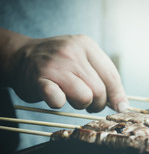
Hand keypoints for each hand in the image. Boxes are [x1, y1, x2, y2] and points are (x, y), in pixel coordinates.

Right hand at [11, 34, 128, 111]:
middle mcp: (72, 53)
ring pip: (84, 97)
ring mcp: (55, 65)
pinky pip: (59, 101)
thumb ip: (102, 77)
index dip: (118, 95)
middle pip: (99, 90)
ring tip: (72, 97)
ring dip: (80, 104)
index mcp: (87, 46)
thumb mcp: (83, 59)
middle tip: (89, 102)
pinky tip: (56, 96)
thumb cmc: (59, 63)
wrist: (22, 56)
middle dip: (97, 103)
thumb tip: (121, 104)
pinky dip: (59, 103)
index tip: (120, 107)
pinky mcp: (39, 80)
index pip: (111, 75)